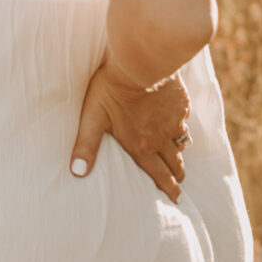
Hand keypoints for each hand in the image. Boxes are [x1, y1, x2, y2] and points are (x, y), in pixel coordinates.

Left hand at [70, 62, 190, 199]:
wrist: (140, 62)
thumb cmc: (112, 89)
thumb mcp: (93, 118)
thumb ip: (86, 146)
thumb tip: (77, 172)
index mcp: (142, 146)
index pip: (158, 174)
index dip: (168, 188)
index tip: (177, 199)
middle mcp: (162, 138)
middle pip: (174, 162)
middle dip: (178, 175)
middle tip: (181, 182)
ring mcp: (175, 120)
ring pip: (182, 142)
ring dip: (180, 151)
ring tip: (180, 155)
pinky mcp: (182, 103)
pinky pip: (184, 119)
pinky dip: (181, 123)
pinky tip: (178, 120)